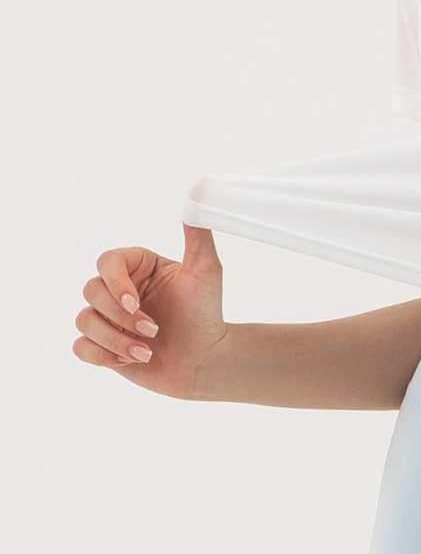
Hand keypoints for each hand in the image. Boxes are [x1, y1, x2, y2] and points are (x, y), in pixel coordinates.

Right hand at [73, 224, 228, 399]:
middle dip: (120, 317)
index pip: (106, 262)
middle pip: (90, 291)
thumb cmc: (206, 316)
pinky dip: (103, 356)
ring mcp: (109, 319)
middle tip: (154, 332)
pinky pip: (81, 348)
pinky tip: (132, 360)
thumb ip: (197, 235)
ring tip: (147, 351)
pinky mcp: (104, 347)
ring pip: (84, 321)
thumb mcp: (206, 271)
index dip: (115, 283)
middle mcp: (118, 290)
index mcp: (136, 267)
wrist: (206, 361)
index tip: (135, 302)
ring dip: (115, 340)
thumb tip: (197, 193)